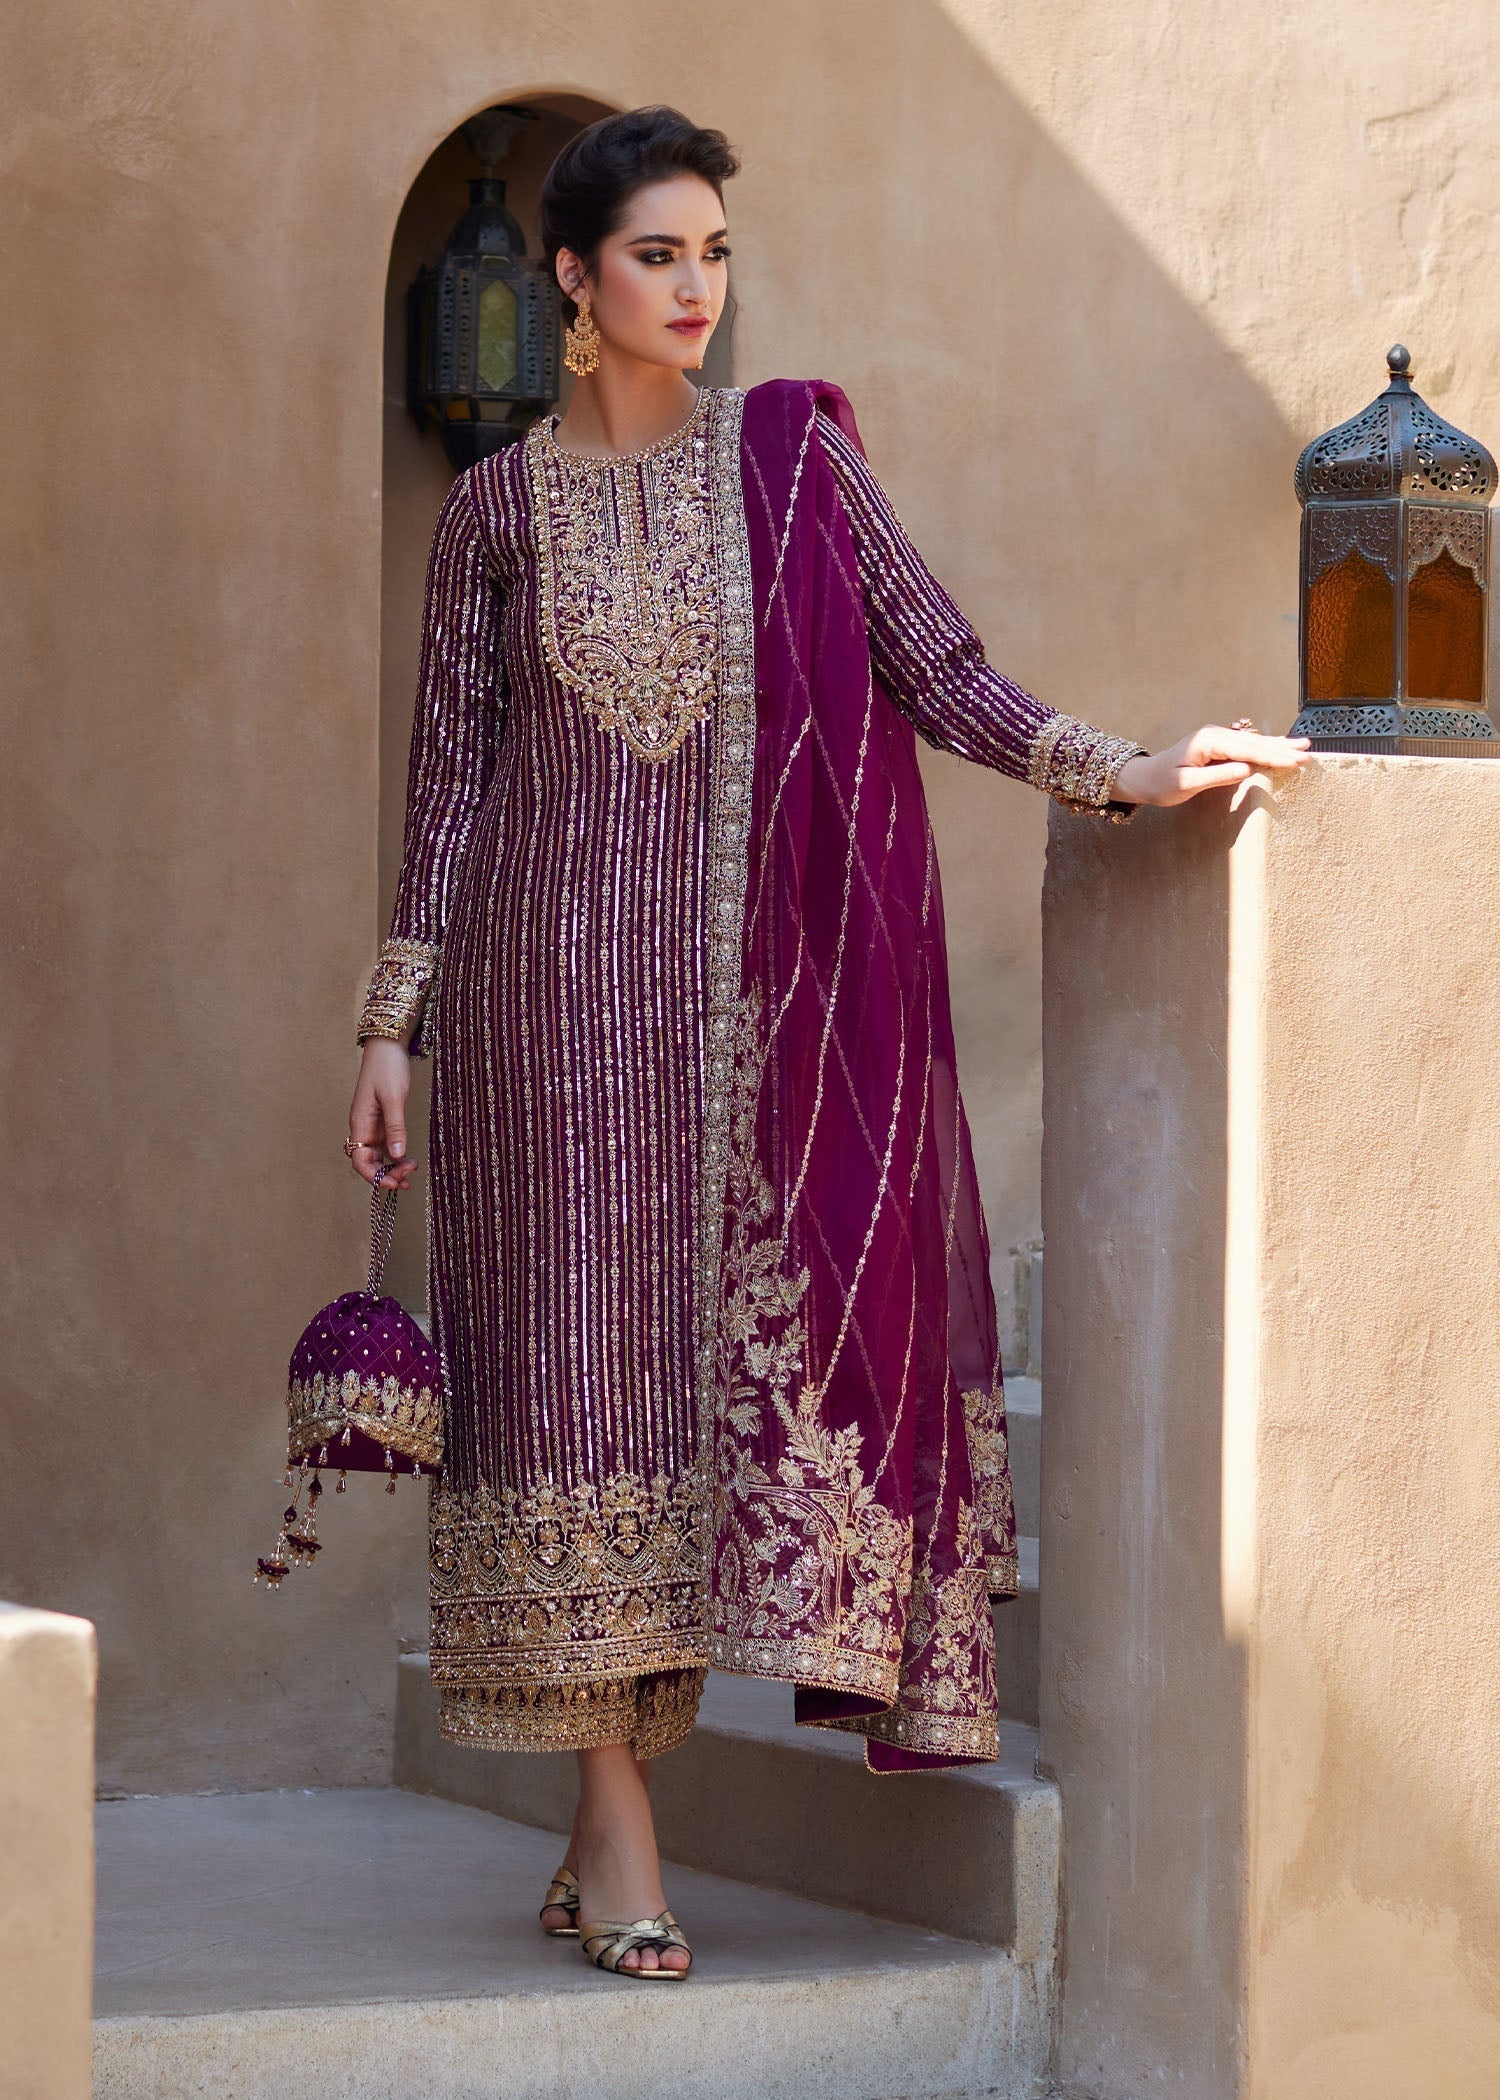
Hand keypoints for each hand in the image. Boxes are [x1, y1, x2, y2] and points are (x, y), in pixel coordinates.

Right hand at [347, 1038, 418, 1189]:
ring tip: (410, 1171)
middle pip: (368, 1161)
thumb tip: (395, 1156)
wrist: (388, 1045)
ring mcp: (371, 1123)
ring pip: (377, 1155)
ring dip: (390, 1166)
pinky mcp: (381, 1118)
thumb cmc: (388, 1068)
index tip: (394, 1183)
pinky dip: (394, 1154)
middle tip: (408, 1178)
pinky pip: (384, 1144)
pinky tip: (406, 1159)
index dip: (375, 1176)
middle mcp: (363, 1126)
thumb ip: (395, 1128)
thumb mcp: (394, 1098)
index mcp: (360, 1123)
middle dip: (385, 1174)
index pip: (360, 1161)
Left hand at [1112, 724, 1314, 807]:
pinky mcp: (1218, 745)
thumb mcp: (1186, 785)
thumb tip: (1246, 769)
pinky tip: (1282, 745)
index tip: (1293, 762)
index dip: (1272, 756)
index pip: (1246, 750)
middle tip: (1307, 755)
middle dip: (1282, 749)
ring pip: (1253, 742)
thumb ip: (1217, 777)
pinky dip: (1266, 746)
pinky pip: (1246, 746)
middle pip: (1254, 743)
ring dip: (1279, 745)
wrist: (1144, 777)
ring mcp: (1217, 738)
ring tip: (1304, 746)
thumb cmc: (1161, 784)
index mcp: (1208, 742)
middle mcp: (1214, 735)